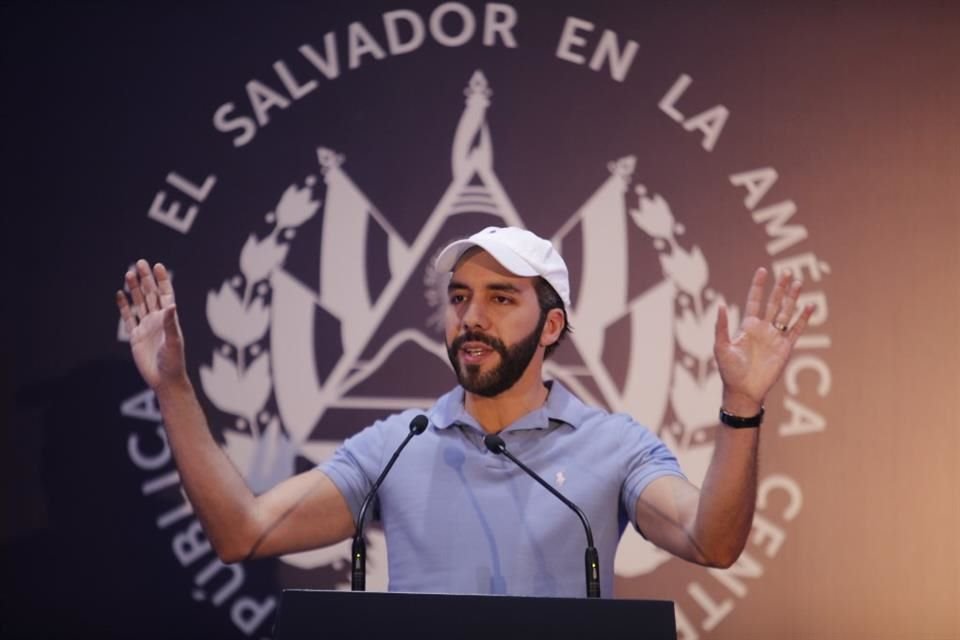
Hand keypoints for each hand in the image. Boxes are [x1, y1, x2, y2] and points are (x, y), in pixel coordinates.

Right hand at [116, 260, 188, 390]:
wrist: (164, 380)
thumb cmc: (174, 362)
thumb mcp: (174, 342)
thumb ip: (171, 323)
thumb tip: (171, 305)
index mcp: (169, 319)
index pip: (166, 294)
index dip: (162, 280)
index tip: (157, 266)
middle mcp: (158, 320)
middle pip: (151, 294)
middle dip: (146, 279)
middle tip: (140, 263)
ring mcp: (146, 327)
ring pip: (139, 303)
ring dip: (134, 289)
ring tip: (129, 273)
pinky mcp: (135, 337)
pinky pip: (129, 318)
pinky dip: (124, 306)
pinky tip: (120, 294)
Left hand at [713, 268, 813, 414]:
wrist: (743, 391)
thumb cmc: (729, 370)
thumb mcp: (720, 347)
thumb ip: (721, 326)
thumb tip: (721, 304)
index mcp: (747, 326)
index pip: (754, 300)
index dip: (758, 286)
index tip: (762, 270)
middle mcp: (763, 329)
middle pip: (773, 303)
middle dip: (780, 288)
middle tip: (787, 271)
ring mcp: (775, 337)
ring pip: (786, 312)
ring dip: (792, 298)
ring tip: (798, 283)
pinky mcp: (785, 348)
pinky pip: (796, 330)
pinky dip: (803, 319)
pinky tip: (809, 306)